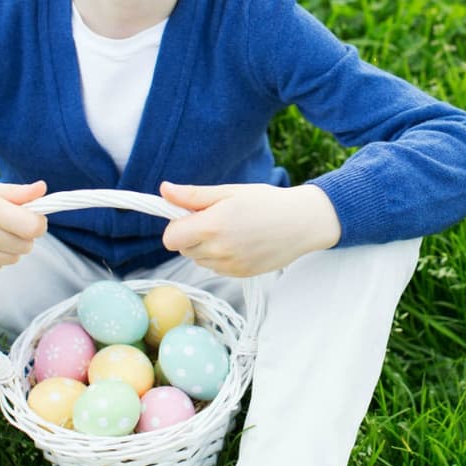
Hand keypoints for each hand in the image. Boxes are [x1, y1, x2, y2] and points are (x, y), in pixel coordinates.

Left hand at [158, 182, 340, 276]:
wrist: (302, 223)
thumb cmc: (267, 202)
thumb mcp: (229, 192)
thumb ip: (193, 195)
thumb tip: (163, 190)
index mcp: (212, 226)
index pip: (170, 238)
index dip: (176, 225)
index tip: (191, 215)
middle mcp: (218, 250)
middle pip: (183, 249)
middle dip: (192, 234)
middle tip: (217, 218)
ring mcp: (229, 266)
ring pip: (199, 260)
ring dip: (206, 247)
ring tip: (232, 230)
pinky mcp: (240, 275)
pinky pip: (216, 268)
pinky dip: (221, 257)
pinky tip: (241, 242)